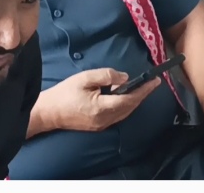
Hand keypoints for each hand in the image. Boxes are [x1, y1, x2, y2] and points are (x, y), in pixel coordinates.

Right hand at [38, 68, 160, 132]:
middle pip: (130, 107)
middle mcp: (105, 119)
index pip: (129, 99)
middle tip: (153, 82)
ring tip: (144, 87)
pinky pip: (118, 115)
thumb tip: (125, 78)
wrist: (48, 113)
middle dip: (143, 94)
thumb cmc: (64, 93)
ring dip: (135, 100)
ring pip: (125, 112)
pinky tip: (128, 96)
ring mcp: (102, 125)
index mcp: (101, 107)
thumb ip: (107, 76)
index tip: (155, 81)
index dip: (144, 90)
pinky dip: (126, 105)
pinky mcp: (99, 126)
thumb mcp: (85, 78)